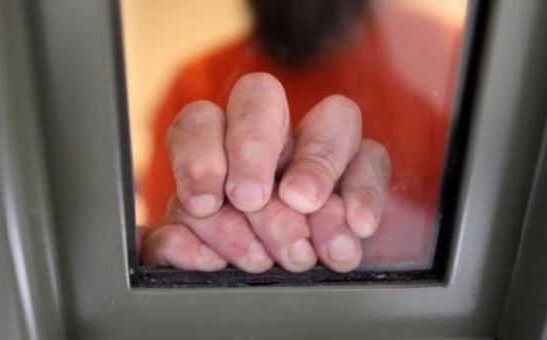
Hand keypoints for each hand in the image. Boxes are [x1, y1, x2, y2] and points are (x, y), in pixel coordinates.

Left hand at [139, 72, 390, 272]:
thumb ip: (174, 249)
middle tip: (251, 201)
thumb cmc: (237, 258)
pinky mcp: (363, 170)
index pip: (201, 122)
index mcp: (219, 149)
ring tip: (304, 212)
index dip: (199, 156)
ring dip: (316, 165)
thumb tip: (177, 245)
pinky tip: (355, 228)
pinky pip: (373, 159)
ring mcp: (319, 149)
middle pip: (260, 97)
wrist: (293, 275)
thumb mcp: (196, 255)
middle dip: (253, 146)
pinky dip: (364, 193)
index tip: (205, 203)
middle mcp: (270, 139)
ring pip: (332, 117)